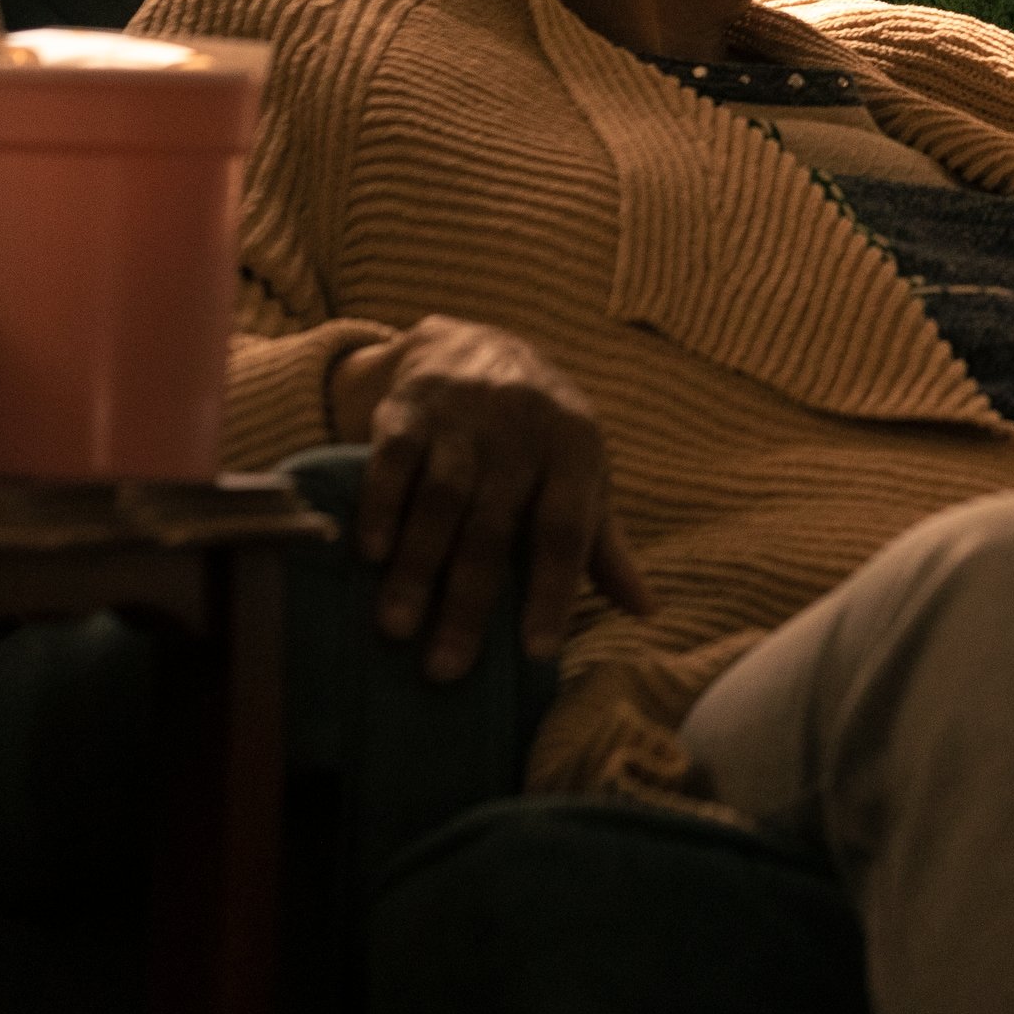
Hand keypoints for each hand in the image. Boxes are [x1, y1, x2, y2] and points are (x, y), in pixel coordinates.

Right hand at [332, 315, 654, 680]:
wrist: (473, 345)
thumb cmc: (538, 436)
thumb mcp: (582, 474)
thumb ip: (602, 543)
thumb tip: (645, 609)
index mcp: (577, 449)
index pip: (567, 529)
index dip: (554, 592)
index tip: (535, 653)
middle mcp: (524, 429)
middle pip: (495, 525)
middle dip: (468, 601)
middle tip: (445, 669)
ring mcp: (464, 415)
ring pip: (440, 499)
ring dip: (416, 565)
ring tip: (397, 628)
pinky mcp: (409, 408)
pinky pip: (392, 461)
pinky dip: (380, 508)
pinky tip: (368, 556)